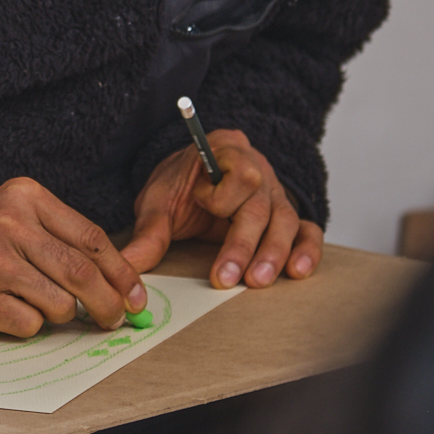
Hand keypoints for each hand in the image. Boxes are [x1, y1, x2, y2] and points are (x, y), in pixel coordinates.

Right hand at [0, 177, 147, 336]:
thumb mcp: (9, 217)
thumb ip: (57, 238)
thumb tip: (118, 278)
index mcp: (25, 197)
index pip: (92, 238)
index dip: (122, 272)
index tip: (137, 295)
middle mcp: (10, 223)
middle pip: (82, 273)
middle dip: (108, 304)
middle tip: (114, 319)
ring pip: (60, 304)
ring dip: (61, 316)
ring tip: (39, 308)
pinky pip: (29, 324)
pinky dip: (29, 327)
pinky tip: (9, 314)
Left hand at [124, 130, 322, 289]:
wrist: (194, 180)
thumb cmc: (180, 187)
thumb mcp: (159, 203)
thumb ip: (149, 234)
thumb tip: (126, 267)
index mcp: (226, 152)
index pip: (240, 174)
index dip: (222, 197)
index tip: (200, 204)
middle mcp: (259, 169)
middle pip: (262, 206)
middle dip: (244, 244)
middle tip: (228, 278)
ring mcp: (276, 193)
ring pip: (286, 222)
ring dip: (273, 254)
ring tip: (258, 282)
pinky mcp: (286, 215)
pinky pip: (307, 231)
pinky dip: (307, 251)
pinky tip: (298, 271)